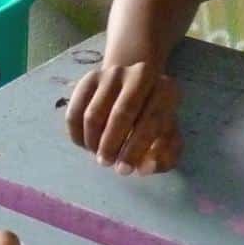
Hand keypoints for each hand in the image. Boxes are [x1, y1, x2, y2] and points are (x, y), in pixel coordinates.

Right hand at [65, 63, 182, 173]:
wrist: (136, 88)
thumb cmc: (153, 120)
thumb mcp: (168, 139)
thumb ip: (164, 158)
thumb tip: (143, 169)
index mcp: (166, 90)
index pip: (151, 120)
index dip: (136, 148)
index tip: (124, 170)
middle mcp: (141, 75)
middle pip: (122, 113)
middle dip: (112, 144)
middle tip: (106, 163)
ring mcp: (113, 74)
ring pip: (94, 114)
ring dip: (93, 141)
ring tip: (98, 155)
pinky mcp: (90, 79)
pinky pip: (75, 112)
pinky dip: (77, 134)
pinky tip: (86, 145)